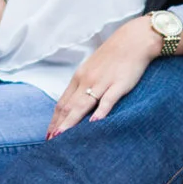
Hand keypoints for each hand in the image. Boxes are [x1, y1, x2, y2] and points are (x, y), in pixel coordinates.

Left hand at [47, 17, 164, 136]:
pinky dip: (100, 112)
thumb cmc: (113, 56)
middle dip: (58, 125)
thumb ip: (84, 85)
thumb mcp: (93, 69)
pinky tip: (94, 123)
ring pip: (82, 105)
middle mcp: (86, 81)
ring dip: (71, 122)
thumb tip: (75, 102)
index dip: (55, 120)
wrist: (133, 40)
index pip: (62, 102)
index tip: (49, 135)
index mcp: (79, 78)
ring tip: (62, 137)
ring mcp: (102, 82)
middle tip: (51, 143)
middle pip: (68, 106)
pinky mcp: (118, 84)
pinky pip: (107, 100)